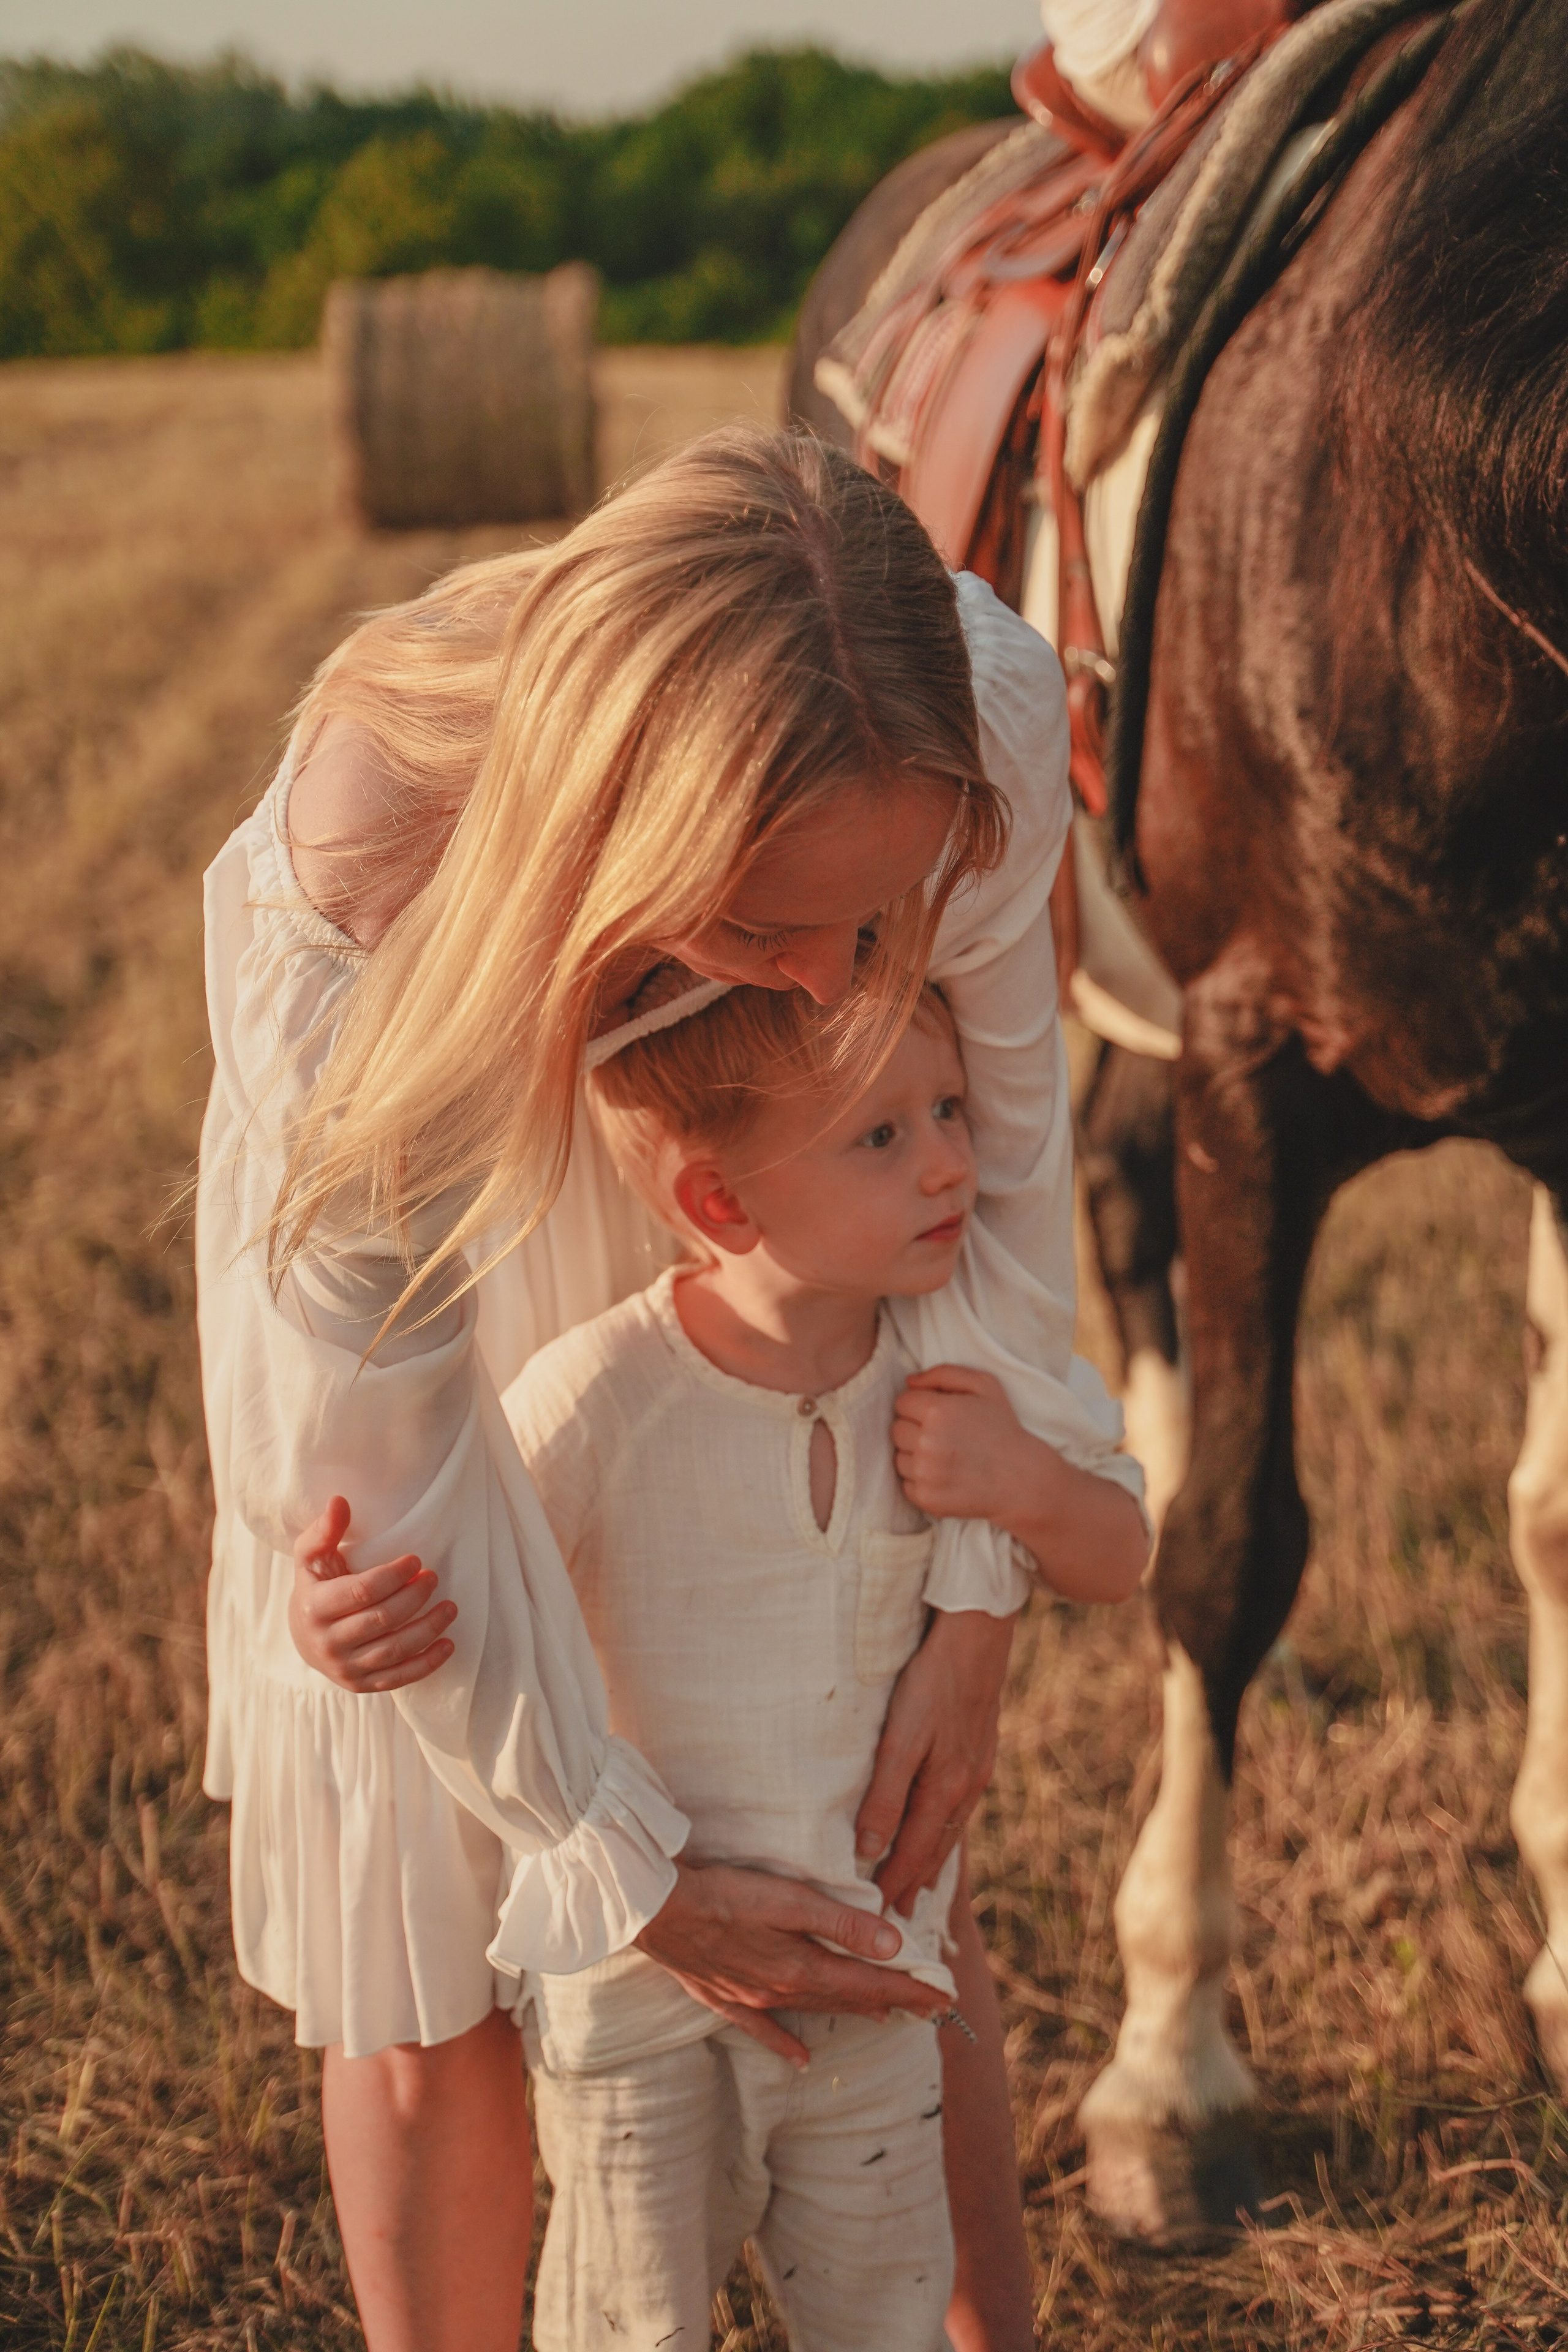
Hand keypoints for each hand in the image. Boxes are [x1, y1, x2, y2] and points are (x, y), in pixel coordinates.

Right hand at [288, 1496, 457, 1691]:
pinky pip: (398, 1678)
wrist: (304, 1635)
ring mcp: (344, 1668)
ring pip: (394, 1651)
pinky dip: (427, 1664)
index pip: (362, 1592)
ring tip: (451, 1607)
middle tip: (434, 1577)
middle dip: (414, 1598)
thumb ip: (325, 1530)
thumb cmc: (315, 1585)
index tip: (416, 1560)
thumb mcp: (311, 1555)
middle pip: (382, 1620)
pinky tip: (448, 1644)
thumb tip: (340, 1502)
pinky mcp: (361, 1685)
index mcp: (315, 1607)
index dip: (393, 1576)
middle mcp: (327, 1642)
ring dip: (428, 1628)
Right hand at [635, 1859, 947, 2064]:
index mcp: (803, 1968)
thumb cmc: (726, 1896)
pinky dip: (786, 2044)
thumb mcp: (790, 1901)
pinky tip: (802, 2061)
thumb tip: (893, 1945)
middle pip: (849, 1998)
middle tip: (928, 2008)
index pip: (870, 1983)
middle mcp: (782, 1991)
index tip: (944, 1999)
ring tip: (885, 2018)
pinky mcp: (724, 1997)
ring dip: (852, 2011)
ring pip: (814, 2009)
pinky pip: (763, 2030)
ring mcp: (752, 1998)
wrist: (659, 1911)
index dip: (909, 1989)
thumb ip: (841, 1924)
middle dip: (892, 2001)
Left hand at [854, 1606, 1015, 1916]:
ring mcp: (977, 1770)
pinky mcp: (980, 1751)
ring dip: (932, 1858)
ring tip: (919, 1882)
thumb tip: (868, 1848)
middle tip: (899, 1914)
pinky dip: (945, 1828)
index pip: (913, 1851)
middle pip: (935, 1847)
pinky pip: (959, 1805)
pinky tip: (941, 1824)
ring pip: (950, 1827)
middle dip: (916, 1881)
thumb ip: (885, 1795)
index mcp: (945, 1790)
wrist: (977, 1639)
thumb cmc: (931, 1683)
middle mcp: (966, 1787)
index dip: (895, 1883)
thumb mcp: (900, 1740)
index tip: (879, 1915)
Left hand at [893, 1364, 1034, 1523]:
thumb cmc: (1002, 1428)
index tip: (940, 1416)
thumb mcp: (984, 1385)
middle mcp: (926, 1442)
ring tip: (946, 1456)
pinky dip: (920, 1480)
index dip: (920, 1406)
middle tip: (944, 1436)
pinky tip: (945, 1475)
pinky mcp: (926, 1498)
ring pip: (899, 1457)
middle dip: (915, 1430)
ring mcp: (925, 1473)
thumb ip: (943, 1373)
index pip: (902, 1403)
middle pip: (897, 1430)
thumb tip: (909, 1382)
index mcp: (937, 1411)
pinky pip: (905, 1483)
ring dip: (916, 1455)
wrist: (1021, 1478)